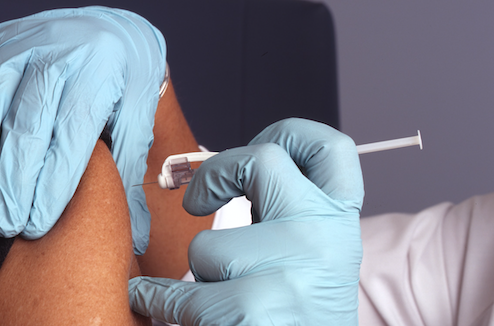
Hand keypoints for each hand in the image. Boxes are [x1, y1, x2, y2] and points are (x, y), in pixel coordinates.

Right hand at [0, 6, 165, 252]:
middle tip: (3, 224)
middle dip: (10, 179)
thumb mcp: (140, 115)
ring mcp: (17, 45)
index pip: (71, 133)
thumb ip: (130, 169)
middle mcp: (55, 54)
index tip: (36, 224)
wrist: (106, 28)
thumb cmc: (124, 78)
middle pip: (26, 123)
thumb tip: (135, 233)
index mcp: (99, 72)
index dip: (52, 182)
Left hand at [129, 118, 363, 324]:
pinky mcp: (255, 310)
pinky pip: (182, 294)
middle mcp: (325, 236)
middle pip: (261, 161)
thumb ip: (280, 215)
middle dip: (215, 174)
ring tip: (215, 299)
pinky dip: (158, 301)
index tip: (259, 144)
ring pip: (208, 246)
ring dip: (198, 275)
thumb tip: (216, 175)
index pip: (331, 148)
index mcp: (340, 222)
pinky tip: (152, 303)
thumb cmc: (301, 315)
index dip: (291, 132)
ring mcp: (293, 272)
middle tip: (195, 200)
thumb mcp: (308, 257)